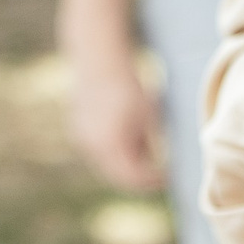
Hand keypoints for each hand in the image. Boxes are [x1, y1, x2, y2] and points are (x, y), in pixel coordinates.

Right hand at [65, 47, 162, 192]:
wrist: (99, 62)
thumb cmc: (128, 88)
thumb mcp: (148, 117)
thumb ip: (150, 145)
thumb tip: (157, 164)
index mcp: (111, 145)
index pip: (133, 177)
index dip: (152, 180)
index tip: (167, 177)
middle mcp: (92, 147)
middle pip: (117, 176)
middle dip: (138, 177)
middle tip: (157, 173)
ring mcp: (81, 140)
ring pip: (106, 164)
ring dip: (125, 164)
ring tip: (145, 150)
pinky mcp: (76, 131)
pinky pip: (97, 150)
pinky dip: (112, 152)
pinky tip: (127, 138)